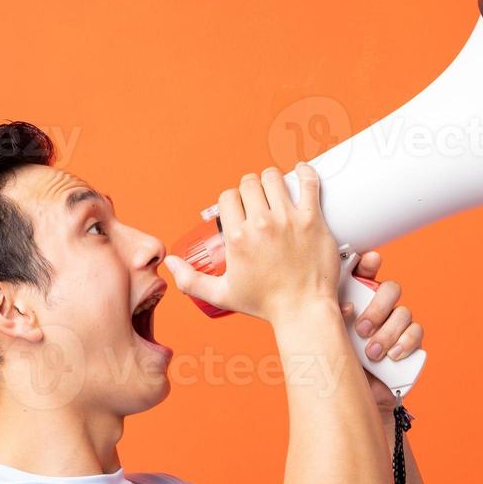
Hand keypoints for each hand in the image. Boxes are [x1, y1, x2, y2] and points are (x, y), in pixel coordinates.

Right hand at [165, 164, 339, 323]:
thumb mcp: (221, 294)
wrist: (303, 311)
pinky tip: (301, 172)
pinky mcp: (312, 220)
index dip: (232, 200)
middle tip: (258, 199)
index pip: (228, 197)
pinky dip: (304, 173)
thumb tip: (170, 263)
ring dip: (272, 180)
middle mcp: (261, 224)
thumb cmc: (266, 304)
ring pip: (273, 178)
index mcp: (237, 237)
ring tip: (276, 190)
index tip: (240, 207)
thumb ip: (191, 280)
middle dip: (251, 188)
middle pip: (249, 183)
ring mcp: (288, 220)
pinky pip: (308, 183)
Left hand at [341, 251, 423, 409]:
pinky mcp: (410, 345)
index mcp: (356, 303)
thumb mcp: (327, 342)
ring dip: (388, 332)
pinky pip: (417, 332)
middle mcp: (378, 311)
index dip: (369, 264)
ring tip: (372, 353)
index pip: (365, 274)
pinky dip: (406, 342)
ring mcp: (396, 327)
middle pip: (390, 289)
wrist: (355, 403)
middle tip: (362, 329)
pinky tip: (393, 355)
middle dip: (378, 307)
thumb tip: (346, 307)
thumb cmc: (337, 369)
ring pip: (403, 312)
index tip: (368, 262)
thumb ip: (330, 320)